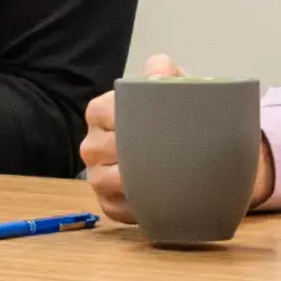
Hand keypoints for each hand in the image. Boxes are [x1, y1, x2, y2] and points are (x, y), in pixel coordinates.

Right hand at [79, 57, 168, 217]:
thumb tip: (157, 73)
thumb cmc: (174, 114)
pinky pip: (113, 208)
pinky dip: (133, 209)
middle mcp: (93, 143)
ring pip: (103, 181)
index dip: (124, 118)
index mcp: (101, 112)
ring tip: (160, 180)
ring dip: (130, 183)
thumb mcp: (172, 85)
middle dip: (129, 153)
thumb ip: (163, 72)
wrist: (187, 145)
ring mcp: (97, 174)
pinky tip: (156, 203)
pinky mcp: (108, 201)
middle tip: (161, 155)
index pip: (102, 113)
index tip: (151, 123)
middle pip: (98, 150)